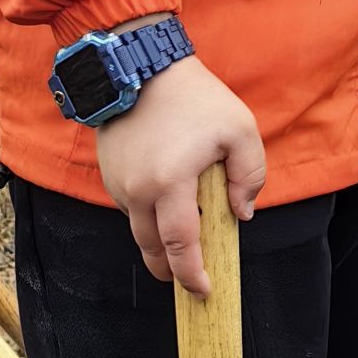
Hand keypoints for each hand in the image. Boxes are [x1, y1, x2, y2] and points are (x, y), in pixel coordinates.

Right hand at [94, 56, 265, 293]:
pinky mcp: (109, 174)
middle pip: (151, 248)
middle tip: (189, 280)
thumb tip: (241, 213)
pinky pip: (130, 209)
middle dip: (170, 270)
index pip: (179, 244)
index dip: (191, 273)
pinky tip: (167, 207)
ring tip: (183, 241)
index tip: (203, 291)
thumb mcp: (239, 129)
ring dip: (158, 242)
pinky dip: (147, 218)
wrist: (140, 66)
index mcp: (170, 183)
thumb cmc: (195, 97)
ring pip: (138, 230)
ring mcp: (118, 183)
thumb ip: (248, 175)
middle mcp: (137, 190)